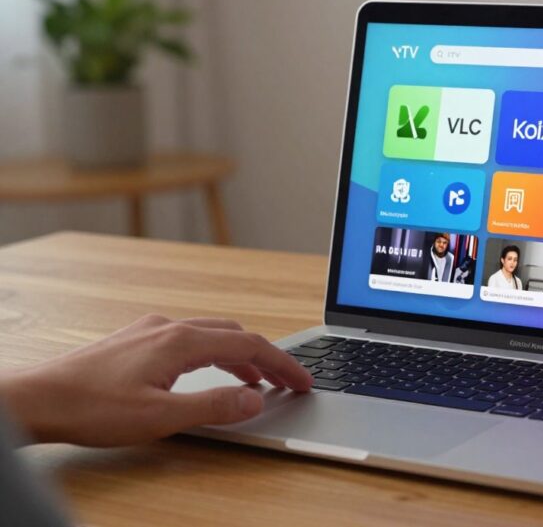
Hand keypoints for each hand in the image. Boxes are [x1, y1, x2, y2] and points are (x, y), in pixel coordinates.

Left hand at [0, 314, 312, 446]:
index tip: (304, 381)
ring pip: (212, 334)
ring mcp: (151, 330)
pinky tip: (208, 373)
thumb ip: (214, 406)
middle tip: (288, 381)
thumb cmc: (92, 407)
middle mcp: (170, 327)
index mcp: (182, 341)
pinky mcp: (136, 340)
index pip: (250, 345)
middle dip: (267, 356)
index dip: (283, 364)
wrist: (37, 398)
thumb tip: (256, 399)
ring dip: (241, 355)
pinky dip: (214, 354)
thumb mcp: (161, 416)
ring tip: (257, 381)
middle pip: (235, 334)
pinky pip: (190, 339)